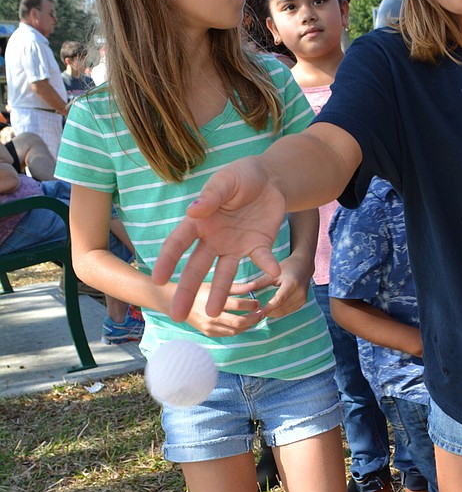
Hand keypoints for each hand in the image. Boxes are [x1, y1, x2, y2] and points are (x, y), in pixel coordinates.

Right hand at [152, 157, 286, 320]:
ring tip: (214, 313)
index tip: (158, 280)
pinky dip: (266, 266)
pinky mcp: (258, 247)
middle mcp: (213, 239)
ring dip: (221, 292)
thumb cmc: (241, 176)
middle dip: (188, 290)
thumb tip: (192, 211)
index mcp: (199, 222)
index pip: (178, 243)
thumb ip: (211, 196)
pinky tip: (272, 274)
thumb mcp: (225, 180)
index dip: (168, 260)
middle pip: (197, 267)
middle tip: (178, 315)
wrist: (270, 179)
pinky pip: (261, 259)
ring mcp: (235, 246)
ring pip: (225, 273)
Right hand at [183, 283, 261, 337]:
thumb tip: (254, 286)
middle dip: (254, 318)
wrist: (174, 303)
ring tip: (255, 318)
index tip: (258, 302)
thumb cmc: (197, 291)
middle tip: (262, 313)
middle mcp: (211, 317)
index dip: (252, 304)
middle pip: (240, 322)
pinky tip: (245, 324)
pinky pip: (228, 334)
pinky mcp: (209, 333)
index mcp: (213, 302)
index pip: (239, 305)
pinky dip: (239, 330)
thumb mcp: (214, 285)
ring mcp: (210, 327)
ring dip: (249, 326)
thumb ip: (235, 287)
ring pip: (236, 331)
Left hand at [244, 261, 312, 320]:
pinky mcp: (303, 302)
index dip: (268, 308)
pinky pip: (289, 311)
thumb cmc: (286, 267)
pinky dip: (279, 312)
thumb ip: (260, 283)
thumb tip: (245, 291)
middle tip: (254, 315)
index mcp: (291, 283)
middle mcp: (299, 293)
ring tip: (261, 313)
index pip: (278, 299)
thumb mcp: (273, 273)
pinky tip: (271, 311)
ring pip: (284, 312)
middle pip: (281, 308)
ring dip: (273, 314)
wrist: (304, 266)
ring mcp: (302, 299)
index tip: (257, 313)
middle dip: (268, 312)